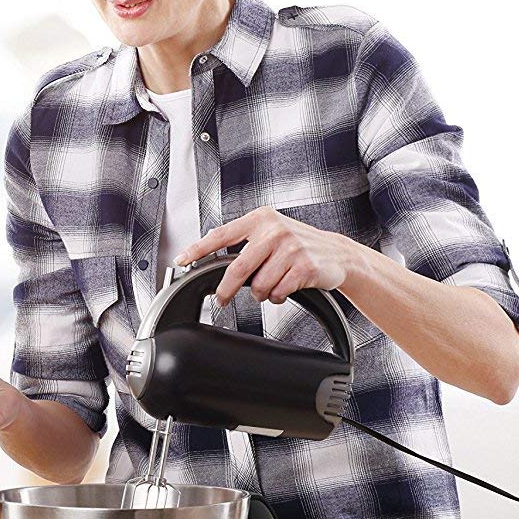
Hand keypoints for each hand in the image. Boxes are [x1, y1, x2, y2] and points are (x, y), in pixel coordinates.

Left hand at [175, 206, 358, 306]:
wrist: (337, 253)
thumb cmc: (299, 244)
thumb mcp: (271, 232)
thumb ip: (245, 239)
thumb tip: (211, 255)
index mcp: (260, 219)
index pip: (221, 235)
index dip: (198, 249)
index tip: (181, 260)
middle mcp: (274, 231)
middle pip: (237, 268)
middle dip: (226, 289)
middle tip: (221, 299)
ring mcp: (291, 249)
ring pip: (259, 285)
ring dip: (262, 293)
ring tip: (272, 285)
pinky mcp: (305, 267)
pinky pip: (278, 293)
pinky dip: (278, 297)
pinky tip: (285, 288)